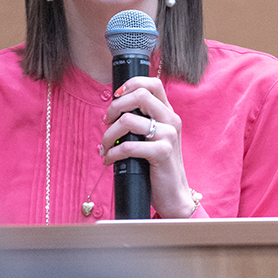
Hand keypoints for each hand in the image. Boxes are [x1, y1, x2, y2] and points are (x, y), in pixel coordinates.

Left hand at [101, 75, 198, 217]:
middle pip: (139, 95)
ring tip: (105, 148)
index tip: (116, 98)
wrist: (173, 194)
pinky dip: (113, 154)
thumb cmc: (157, 167)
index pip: (152, 84)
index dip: (130, 85)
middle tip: (106, 123)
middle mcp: (171, 120)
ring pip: (128, 120)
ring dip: (108, 135)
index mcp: (168, 113)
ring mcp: (168, 135)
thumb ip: (140, 122)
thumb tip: (112, 112)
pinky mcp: (162, 152)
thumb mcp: (151, 139)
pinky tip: (109, 161)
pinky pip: (128, 146)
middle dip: (115, 107)